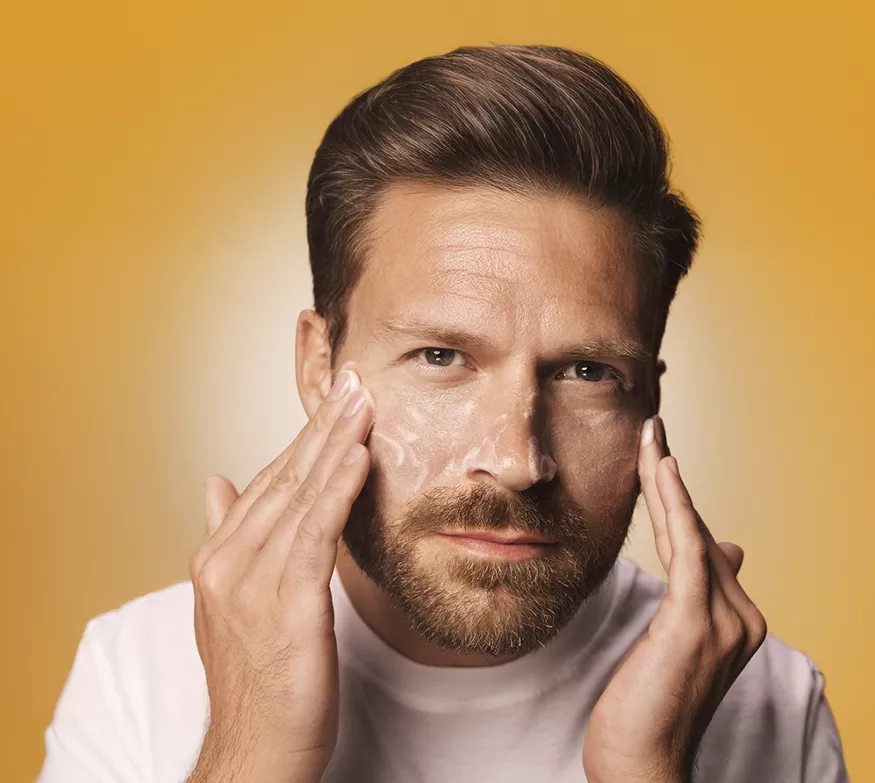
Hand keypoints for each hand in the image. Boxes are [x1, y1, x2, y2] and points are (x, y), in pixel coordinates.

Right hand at [186, 366, 373, 782]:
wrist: (253, 750)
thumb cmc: (255, 678)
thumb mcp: (230, 602)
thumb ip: (227, 536)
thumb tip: (216, 482)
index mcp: (219, 556)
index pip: (268, 481)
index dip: (303, 438)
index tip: (333, 400)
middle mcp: (229, 561)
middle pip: (285, 477)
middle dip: (323, 425)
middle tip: (353, 380)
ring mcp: (252, 582)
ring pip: (300, 495)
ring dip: (335, 443)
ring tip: (363, 401)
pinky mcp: (286, 604)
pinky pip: (316, 533)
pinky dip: (338, 489)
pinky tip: (359, 456)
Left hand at [582, 415, 767, 782]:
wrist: (643, 766)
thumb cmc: (647, 708)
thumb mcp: (674, 646)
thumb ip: (698, 599)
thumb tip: (727, 549)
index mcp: (735, 619)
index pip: (700, 545)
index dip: (678, 500)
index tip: (658, 457)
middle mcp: (741, 616)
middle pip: (697, 532)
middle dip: (668, 479)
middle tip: (650, 429)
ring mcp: (725, 621)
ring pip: (692, 532)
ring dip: (667, 479)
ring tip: (650, 435)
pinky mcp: (697, 623)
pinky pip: (688, 549)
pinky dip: (675, 505)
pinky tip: (661, 469)